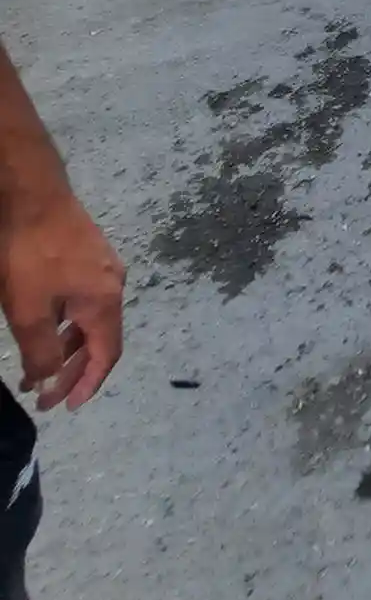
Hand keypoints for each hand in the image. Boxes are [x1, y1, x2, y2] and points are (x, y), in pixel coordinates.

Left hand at [0, 193, 124, 409]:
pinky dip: (63, 323)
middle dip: (71, 372)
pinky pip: (81, 299)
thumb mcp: (29, 310)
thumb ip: (42, 351)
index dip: (88, 384)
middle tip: (43, 396)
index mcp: (105, 301)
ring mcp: (101, 265)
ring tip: (35, 368)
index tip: (66, 407)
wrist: (31, 192)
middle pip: (98, 339)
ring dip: (64, 348)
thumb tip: (50, 380)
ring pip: (87, 319)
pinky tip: (42, 326)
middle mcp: (113, 284)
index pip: (107, 355)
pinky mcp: (86, 251)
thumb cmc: (31, 253)